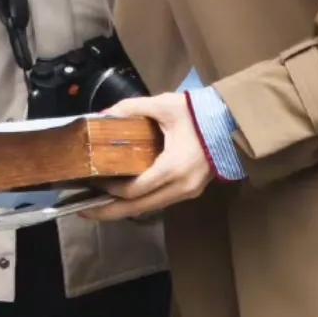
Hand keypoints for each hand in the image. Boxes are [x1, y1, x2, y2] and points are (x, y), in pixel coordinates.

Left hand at [87, 93, 212, 223]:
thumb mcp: (163, 105)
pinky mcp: (190, 191)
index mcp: (173, 167)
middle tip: (84, 211)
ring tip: (99, 205)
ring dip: (124, 209)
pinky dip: (140, 201)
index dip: (110, 190)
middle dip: (110, 212)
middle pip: (138, 208)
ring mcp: (187, 192)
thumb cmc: (198, 113)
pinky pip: (160, 201)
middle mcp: (180, 187)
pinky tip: (124, 196)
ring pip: (149, 208)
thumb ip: (130, 108)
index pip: (135, 190)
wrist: (232, 121)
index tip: (92, 182)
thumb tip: (102, 115)